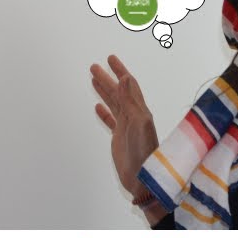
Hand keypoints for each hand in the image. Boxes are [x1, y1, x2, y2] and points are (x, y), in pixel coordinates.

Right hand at [92, 54, 159, 197]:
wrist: (142, 178)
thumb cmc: (143, 152)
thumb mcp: (139, 123)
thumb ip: (132, 101)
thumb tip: (126, 78)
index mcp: (140, 110)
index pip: (129, 85)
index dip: (120, 71)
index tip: (111, 59)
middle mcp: (134, 116)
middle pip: (118, 92)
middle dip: (108, 78)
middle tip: (95, 66)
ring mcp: (126, 127)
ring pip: (113, 103)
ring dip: (105, 91)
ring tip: (94, 79)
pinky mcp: (120, 138)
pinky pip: (111, 120)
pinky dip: (104, 112)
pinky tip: (98, 106)